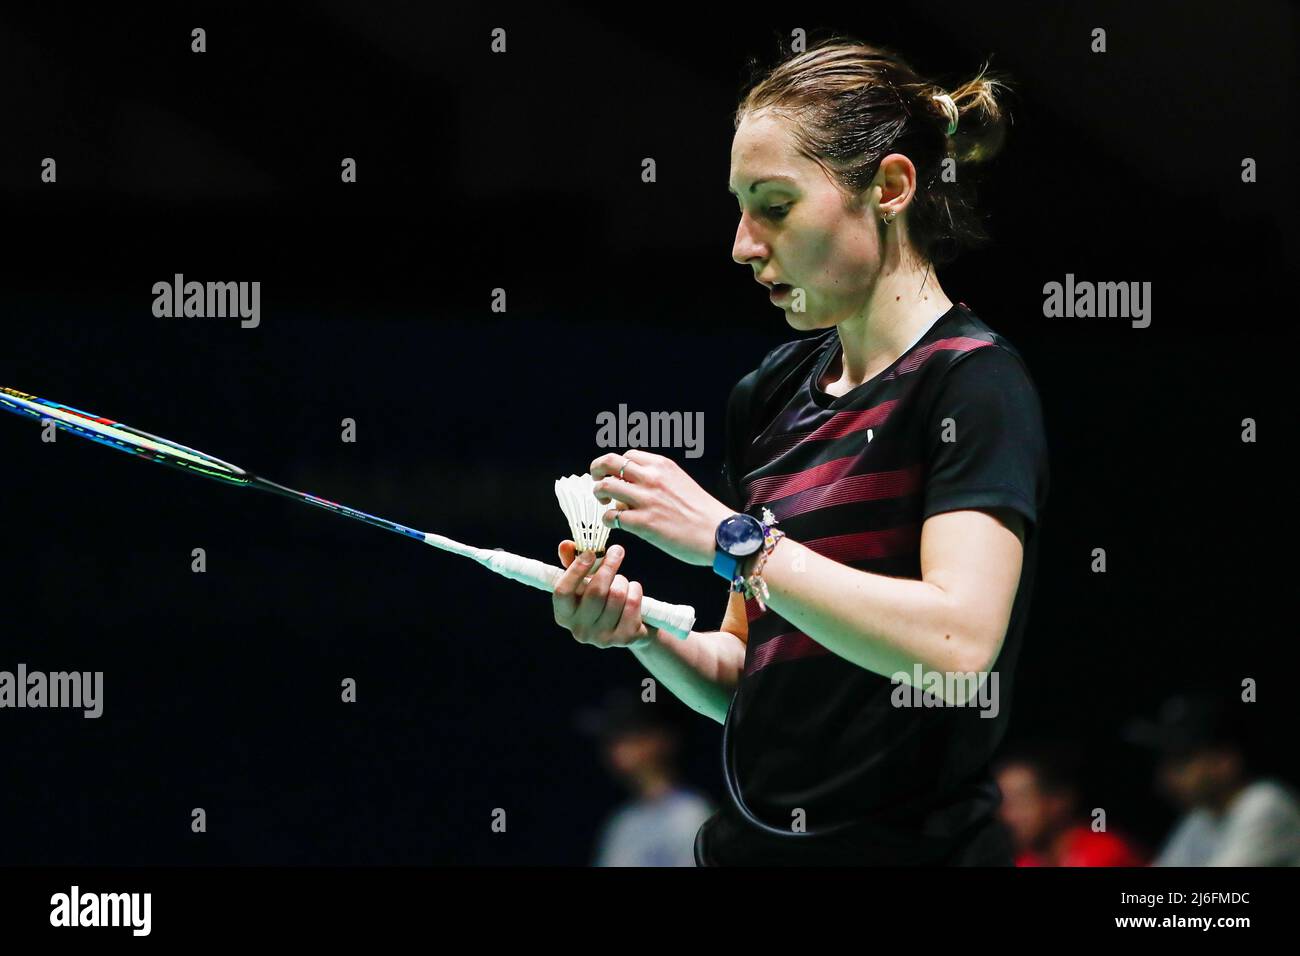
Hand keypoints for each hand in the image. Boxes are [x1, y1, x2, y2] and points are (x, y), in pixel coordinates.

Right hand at [552, 540, 657, 648]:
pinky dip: (636, 590)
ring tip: (622, 581)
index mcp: (564, 615)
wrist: (630, 625)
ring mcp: (602, 638)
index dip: (576, 570)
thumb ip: (573, 562)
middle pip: (595, 591)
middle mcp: (580, 631)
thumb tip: (566, 545)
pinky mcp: (625, 638)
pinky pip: (632, 603)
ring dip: (623, 581)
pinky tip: (633, 592)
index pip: (563, 591)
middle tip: (617, 550)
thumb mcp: (585, 581)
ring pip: (617, 595)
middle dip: (608, 567)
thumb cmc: (602, 598)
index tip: (590, 553)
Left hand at [589, 450, 732, 566]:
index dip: (616, 466)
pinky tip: (615, 524)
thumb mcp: (681, 482)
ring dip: (599, 495)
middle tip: (597, 482)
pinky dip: (607, 520)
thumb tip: (633, 488)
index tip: (615, 476)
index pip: (627, 455)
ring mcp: (646, 499)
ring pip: (604, 487)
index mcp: (662, 465)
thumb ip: (658, 480)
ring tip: (605, 504)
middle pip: (609, 462)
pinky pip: (611, 516)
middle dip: (596, 470)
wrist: (720, 534)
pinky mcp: (643, 523)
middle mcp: (652, 477)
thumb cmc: (703, 513)